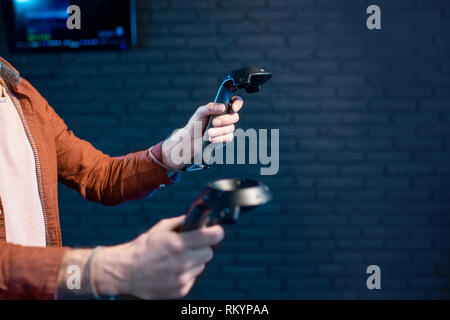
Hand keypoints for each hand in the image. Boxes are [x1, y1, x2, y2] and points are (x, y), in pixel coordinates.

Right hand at [93, 215, 223, 298]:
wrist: (124, 272)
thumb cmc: (141, 248)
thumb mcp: (160, 229)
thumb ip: (181, 222)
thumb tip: (198, 218)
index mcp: (178, 244)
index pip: (212, 237)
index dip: (216, 232)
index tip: (216, 230)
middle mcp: (182, 262)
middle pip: (209, 253)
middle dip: (202, 247)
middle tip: (190, 245)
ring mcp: (182, 279)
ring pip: (201, 266)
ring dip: (193, 261)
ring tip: (176, 259)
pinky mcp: (180, 290)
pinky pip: (192, 278)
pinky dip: (186, 274)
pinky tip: (172, 270)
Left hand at [161, 97, 243, 169]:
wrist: (191, 139)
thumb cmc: (196, 123)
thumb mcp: (201, 112)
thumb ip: (211, 107)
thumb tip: (223, 107)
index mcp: (222, 108)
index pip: (236, 102)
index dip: (238, 103)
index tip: (233, 107)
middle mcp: (227, 117)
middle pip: (235, 117)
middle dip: (225, 120)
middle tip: (214, 122)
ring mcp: (227, 128)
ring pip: (230, 128)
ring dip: (218, 130)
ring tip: (208, 132)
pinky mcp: (226, 139)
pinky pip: (228, 138)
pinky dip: (219, 138)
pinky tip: (211, 139)